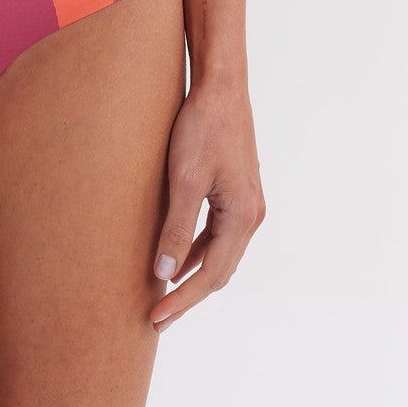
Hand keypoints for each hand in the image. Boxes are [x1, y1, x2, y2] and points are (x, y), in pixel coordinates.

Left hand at [150, 73, 264, 329]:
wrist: (220, 87)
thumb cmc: (202, 129)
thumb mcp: (184, 180)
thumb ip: (176, 228)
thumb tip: (164, 274)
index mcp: (243, 218)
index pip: (211, 275)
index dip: (183, 300)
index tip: (156, 319)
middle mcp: (251, 216)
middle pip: (219, 271)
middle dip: (188, 295)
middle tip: (156, 318)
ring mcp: (245, 204)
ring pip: (218, 254)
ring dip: (192, 275)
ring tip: (164, 296)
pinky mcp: (234, 192)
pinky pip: (216, 235)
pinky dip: (196, 251)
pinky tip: (175, 258)